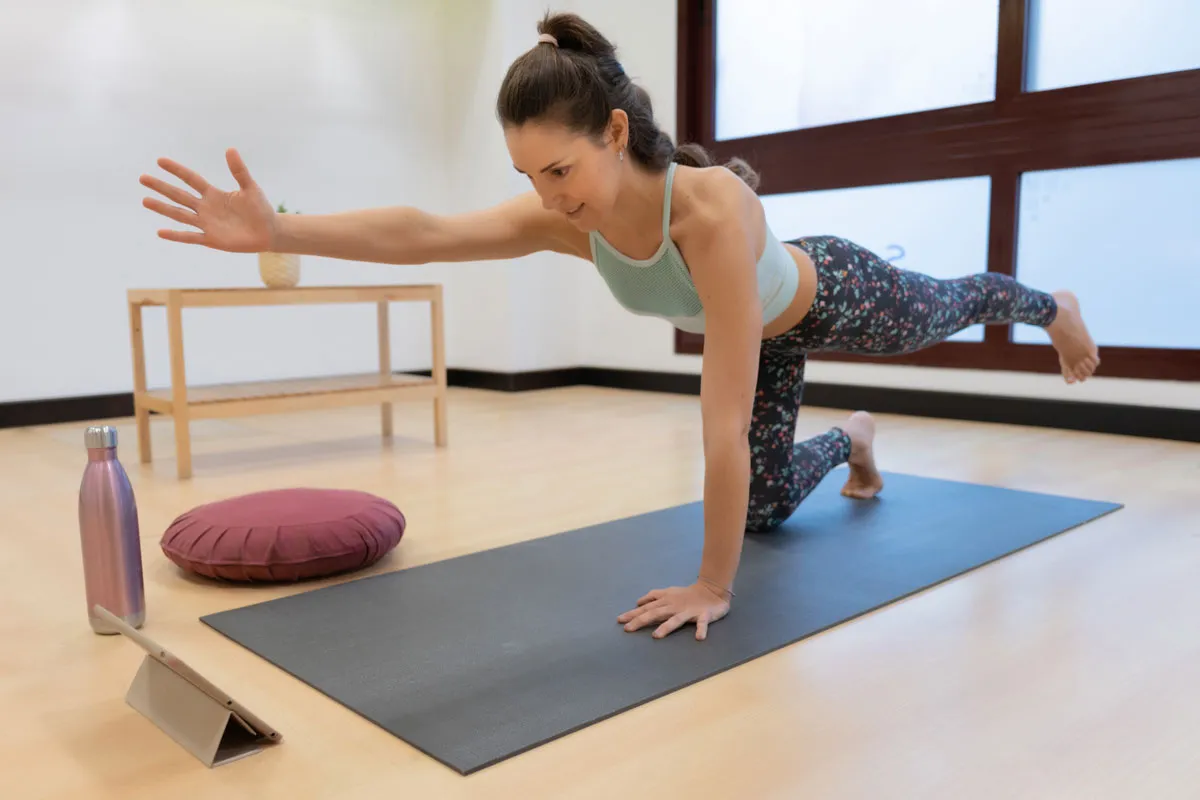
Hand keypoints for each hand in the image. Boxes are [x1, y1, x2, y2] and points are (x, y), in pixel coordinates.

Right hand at [140, 148, 276, 251]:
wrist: (269, 232)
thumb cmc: (260, 209)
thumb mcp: (250, 188)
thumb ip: (239, 171)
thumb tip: (230, 149)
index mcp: (214, 193)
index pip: (191, 179)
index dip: (177, 170)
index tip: (160, 161)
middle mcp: (206, 207)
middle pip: (179, 195)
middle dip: (161, 187)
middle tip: (142, 178)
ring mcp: (207, 223)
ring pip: (180, 215)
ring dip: (163, 208)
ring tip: (145, 200)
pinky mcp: (212, 239)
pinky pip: (190, 237)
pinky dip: (176, 235)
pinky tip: (160, 232)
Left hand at [617, 581, 730, 639]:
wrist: (712, 590)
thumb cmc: (687, 594)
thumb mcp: (668, 593)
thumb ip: (654, 597)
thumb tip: (638, 602)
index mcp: (666, 601)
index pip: (647, 608)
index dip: (633, 614)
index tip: (619, 620)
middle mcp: (674, 606)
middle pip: (656, 613)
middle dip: (641, 620)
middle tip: (628, 628)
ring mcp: (689, 611)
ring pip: (676, 620)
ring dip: (666, 627)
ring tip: (656, 636)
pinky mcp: (704, 615)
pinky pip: (703, 624)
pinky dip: (701, 630)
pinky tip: (699, 638)